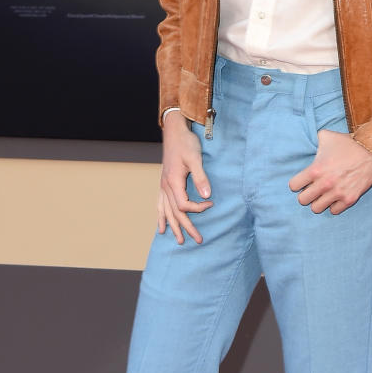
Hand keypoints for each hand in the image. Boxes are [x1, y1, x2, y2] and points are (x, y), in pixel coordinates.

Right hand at [157, 112, 212, 243]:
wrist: (174, 131)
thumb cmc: (186, 143)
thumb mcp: (196, 159)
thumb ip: (201, 178)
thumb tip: (207, 196)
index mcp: (173, 182)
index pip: (184, 205)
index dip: (198, 208)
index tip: (211, 204)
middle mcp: (166, 186)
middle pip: (175, 213)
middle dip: (186, 228)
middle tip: (199, 240)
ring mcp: (163, 185)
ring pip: (166, 211)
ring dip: (173, 227)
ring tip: (178, 240)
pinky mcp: (164, 183)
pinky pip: (160, 204)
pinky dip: (161, 216)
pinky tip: (161, 226)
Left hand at [289, 130, 371, 214]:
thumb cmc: (349, 143)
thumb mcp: (327, 136)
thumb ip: (314, 140)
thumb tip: (309, 140)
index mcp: (316, 169)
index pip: (293, 186)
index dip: (297, 183)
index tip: (303, 181)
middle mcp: (325, 184)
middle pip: (302, 200)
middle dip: (305, 194)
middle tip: (312, 189)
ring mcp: (337, 193)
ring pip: (316, 208)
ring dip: (318, 201)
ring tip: (323, 195)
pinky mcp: (349, 199)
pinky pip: (334, 211)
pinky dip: (333, 205)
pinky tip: (335, 197)